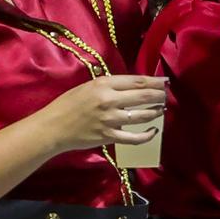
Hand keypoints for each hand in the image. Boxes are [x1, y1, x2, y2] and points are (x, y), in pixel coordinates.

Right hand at [40, 74, 168, 154]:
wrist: (54, 127)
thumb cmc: (68, 104)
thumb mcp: (87, 87)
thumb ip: (109, 85)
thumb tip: (132, 86)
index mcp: (103, 84)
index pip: (136, 81)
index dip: (155, 81)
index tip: (165, 82)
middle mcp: (109, 99)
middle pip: (143, 96)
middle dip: (159, 96)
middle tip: (166, 96)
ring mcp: (110, 119)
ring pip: (142, 115)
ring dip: (155, 112)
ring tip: (161, 110)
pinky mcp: (109, 136)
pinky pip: (134, 137)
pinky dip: (147, 135)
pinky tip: (153, 131)